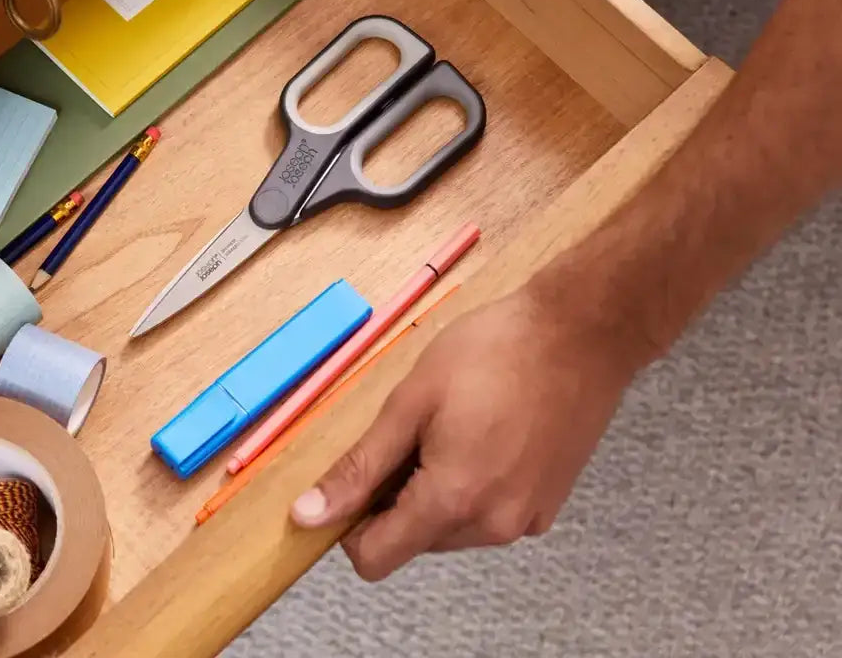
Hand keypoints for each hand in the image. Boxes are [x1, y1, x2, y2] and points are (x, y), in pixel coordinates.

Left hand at [290, 283, 646, 580]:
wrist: (581, 332)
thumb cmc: (495, 351)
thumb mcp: (413, 399)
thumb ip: (361, 465)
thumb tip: (309, 514)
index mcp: (452, 501)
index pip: (375, 559)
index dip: (351, 523)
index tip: (357, 476)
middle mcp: (492, 526)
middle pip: (414, 539)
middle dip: (398, 495)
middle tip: (414, 429)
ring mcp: (526, 519)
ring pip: (451, 527)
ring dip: (437, 490)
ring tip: (455, 424)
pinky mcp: (548, 504)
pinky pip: (490, 513)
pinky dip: (475, 486)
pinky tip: (487, 432)